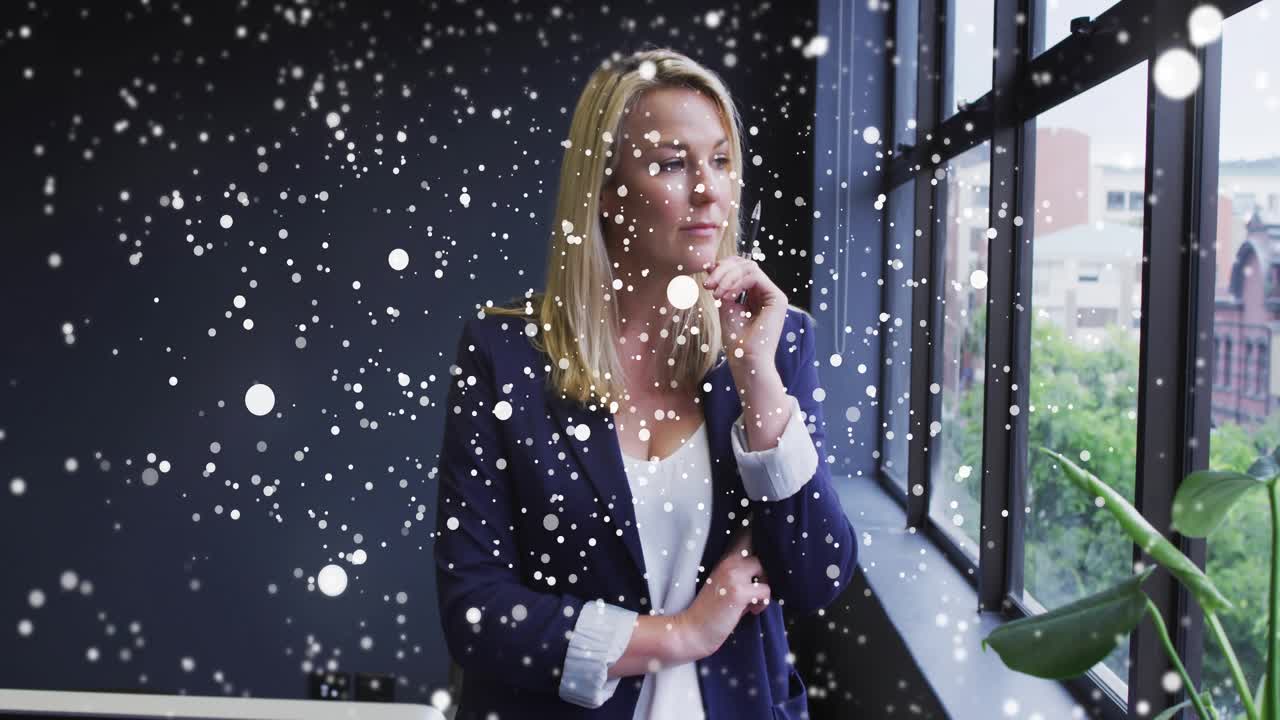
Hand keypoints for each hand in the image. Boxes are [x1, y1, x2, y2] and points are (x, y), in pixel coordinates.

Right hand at [675, 527, 770, 659]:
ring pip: (764, 569)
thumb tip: (768, 571)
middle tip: (756, 591)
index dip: (755, 526)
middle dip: (765, 572)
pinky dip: (762, 603)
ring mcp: (733, 575)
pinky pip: (766, 591)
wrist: (692, 631)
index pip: (744, 533)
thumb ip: (742, 574)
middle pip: (761, 551)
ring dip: (764, 587)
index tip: (756, 523)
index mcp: (725, 559)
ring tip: (752, 602)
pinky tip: (751, 611)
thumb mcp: (726, 585)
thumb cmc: (712, 611)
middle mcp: (729, 562)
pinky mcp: (738, 592)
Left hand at [702, 256, 786, 366]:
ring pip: (750, 267)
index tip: (706, 279)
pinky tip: (726, 296)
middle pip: (745, 264)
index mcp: (756, 294)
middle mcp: (767, 293)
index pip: (741, 269)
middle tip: (707, 285)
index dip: (723, 268)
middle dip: (723, 270)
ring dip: (727, 277)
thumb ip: (721, 286)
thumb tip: (711, 265)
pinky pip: (755, 276)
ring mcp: (774, 295)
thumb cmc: (735, 340)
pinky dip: (736, 282)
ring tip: (715, 293)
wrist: (746, 361)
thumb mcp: (724, 306)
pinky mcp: (777, 298)